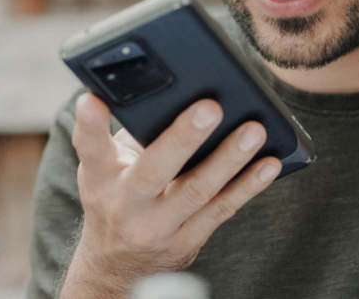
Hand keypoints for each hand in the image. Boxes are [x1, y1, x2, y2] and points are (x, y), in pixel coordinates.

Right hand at [60, 93, 281, 298]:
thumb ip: (132, 134)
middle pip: (154, 170)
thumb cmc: (118, 196)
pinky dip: (248, 185)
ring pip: (196, 191)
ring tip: (253, 131)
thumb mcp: (107, 169)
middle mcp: (125, 205)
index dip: (90, 125)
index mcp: (101, 178)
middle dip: (184, 138)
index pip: (90, 147)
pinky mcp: (186, 241)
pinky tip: (268, 164)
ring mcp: (157, 227)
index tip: (92, 100)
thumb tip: (174, 93)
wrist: (115, 265)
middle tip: (210, 107)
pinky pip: (221, 210)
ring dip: (229, 160)